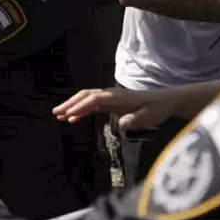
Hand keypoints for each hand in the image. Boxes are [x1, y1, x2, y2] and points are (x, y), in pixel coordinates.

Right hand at [53, 87, 175, 131]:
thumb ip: (136, 120)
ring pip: (86, 99)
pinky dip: (80, 110)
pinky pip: (91, 104)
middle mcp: (110, 95)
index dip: (81, 106)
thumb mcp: (149, 116)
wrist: (164, 101)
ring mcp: (109, 98)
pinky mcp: (110, 103)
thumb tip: (123, 124)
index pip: (95, 100)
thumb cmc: (156, 109)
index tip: (70, 115)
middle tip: (56, 113)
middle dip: (70, 104)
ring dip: (72, 106)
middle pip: (85, 96)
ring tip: (59, 116)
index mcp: (117, 97)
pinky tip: (73, 118)